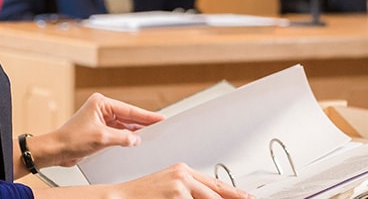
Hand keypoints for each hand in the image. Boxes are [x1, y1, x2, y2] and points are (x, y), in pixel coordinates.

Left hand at [31, 92, 164, 168]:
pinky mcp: (99, 129)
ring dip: (134, 131)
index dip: (146, 116)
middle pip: (128, 116)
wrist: (56, 150)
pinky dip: (126, 137)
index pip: (129, 110)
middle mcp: (101, 108)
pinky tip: (136, 140)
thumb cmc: (71, 140)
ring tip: (151, 134)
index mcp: (101, 103)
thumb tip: (136, 139)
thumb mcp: (101, 139)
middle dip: (142, 122)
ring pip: (124, 124)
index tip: (159, 118)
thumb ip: (122, 138)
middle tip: (160, 125)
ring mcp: (100, 119)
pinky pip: (118, 131)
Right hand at [106, 163, 255, 198]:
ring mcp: (180, 185)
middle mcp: (183, 175)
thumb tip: (210, 197)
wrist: (118, 197)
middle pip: (217, 193)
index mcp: (183, 171)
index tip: (248, 198)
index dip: (236, 194)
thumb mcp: (168, 189)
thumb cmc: (141, 196)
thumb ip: (190, 192)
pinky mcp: (176, 194)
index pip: (217, 185)